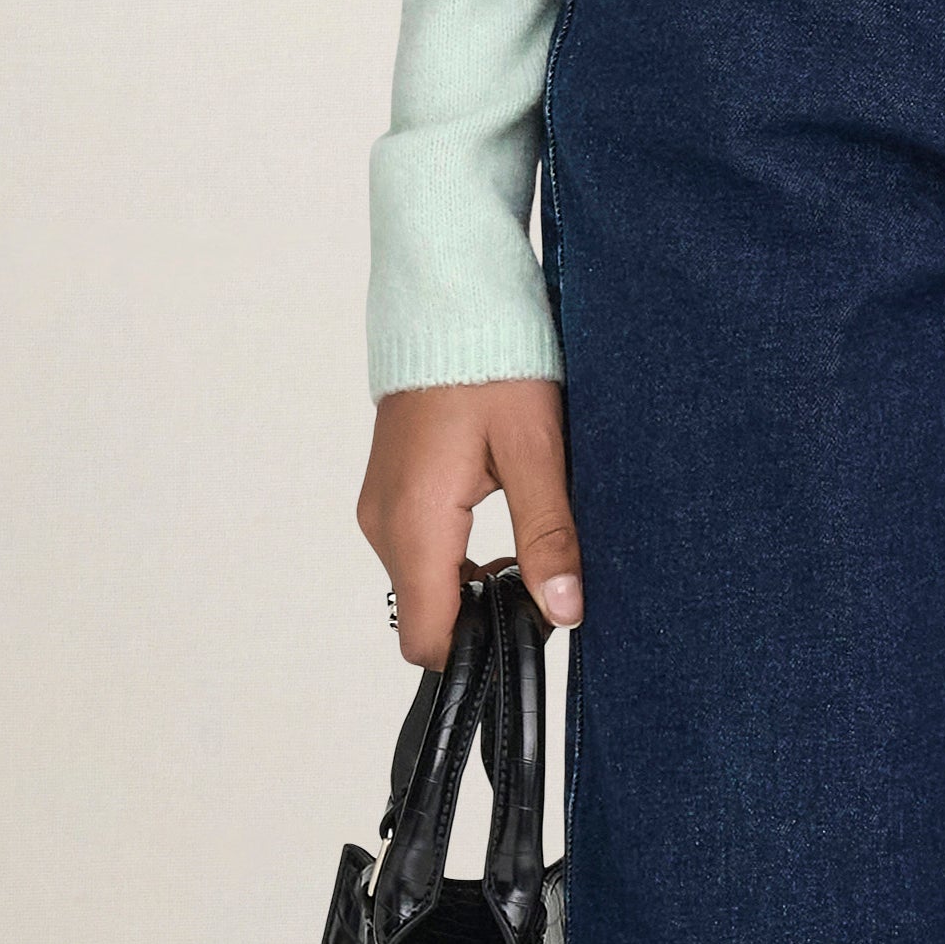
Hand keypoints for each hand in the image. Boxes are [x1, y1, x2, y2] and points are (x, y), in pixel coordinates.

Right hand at [358, 377, 581, 667]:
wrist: (451, 294)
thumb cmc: (493, 358)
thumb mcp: (536, 447)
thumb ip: (548, 534)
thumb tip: (563, 611)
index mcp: (414, 521)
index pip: (427, 640)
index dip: (479, 649)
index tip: (528, 624)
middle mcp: (383, 522)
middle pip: (424, 615)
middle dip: (481, 615)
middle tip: (541, 574)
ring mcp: (380, 504)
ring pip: (422, 582)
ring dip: (471, 582)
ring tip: (526, 540)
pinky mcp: (389, 487)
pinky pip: (416, 547)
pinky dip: (455, 554)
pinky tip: (500, 516)